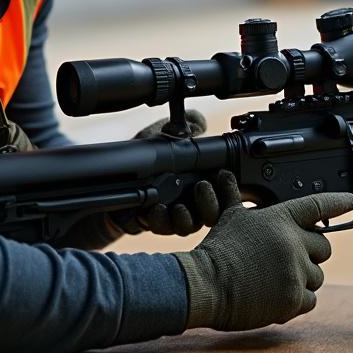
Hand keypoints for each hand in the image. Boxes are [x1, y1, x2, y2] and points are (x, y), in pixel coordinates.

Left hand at [118, 109, 216, 236]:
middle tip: (201, 186)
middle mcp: (193, 203)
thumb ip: (187, 126)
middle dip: (210, 204)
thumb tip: (198, 124)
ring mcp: (175, 216)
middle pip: (212, 215)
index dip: (230, 188)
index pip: (226, 193)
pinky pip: (161, 228)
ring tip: (176, 206)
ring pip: (188, 226)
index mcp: (203, 183)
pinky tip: (153, 210)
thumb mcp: (166, 134)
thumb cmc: (150, 155)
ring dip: (183, 218)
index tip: (223, 174)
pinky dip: (158, 220)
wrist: (121, 174)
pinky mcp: (156, 223)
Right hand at [172, 170, 352, 330]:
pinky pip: (310, 300)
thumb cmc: (217, 250)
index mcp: (281, 219)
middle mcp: (293, 242)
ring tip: (273, 280)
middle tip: (285, 260)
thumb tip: (226, 177)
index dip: (340, 202)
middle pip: (323, 248)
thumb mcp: (230, 217)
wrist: (206, 284)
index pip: (318, 206)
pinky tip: (274, 296)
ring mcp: (296, 271)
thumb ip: (237, 198)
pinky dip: (296, 301)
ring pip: (317, 276)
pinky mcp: (293, 298)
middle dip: (310, 254)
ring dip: (301, 279)